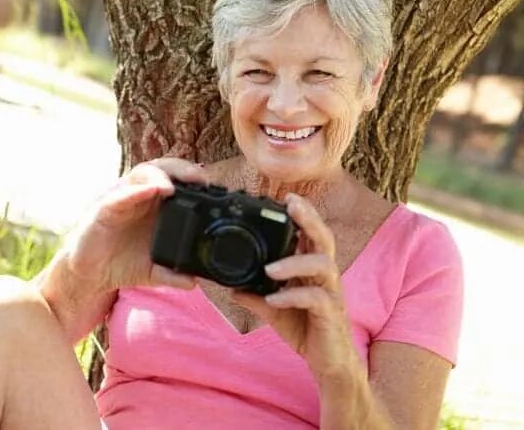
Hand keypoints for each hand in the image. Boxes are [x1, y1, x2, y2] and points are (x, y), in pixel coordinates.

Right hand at [63, 158, 206, 294]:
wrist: (91, 274)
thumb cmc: (121, 263)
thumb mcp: (152, 271)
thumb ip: (172, 274)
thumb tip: (193, 282)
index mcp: (155, 205)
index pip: (176, 179)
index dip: (192, 178)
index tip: (213, 185)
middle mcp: (139, 196)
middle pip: (161, 169)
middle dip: (181, 169)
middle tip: (199, 179)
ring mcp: (121, 199)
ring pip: (140, 174)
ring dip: (157, 177)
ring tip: (171, 187)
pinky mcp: (103, 209)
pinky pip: (118, 196)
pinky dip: (133, 192)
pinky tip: (146, 192)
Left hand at [232, 194, 357, 378]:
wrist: (328, 363)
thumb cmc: (306, 328)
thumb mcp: (274, 310)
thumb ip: (255, 295)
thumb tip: (229, 286)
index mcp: (312, 269)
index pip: (311, 234)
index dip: (303, 214)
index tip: (287, 197)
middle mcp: (325, 276)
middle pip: (324, 237)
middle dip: (309, 218)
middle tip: (291, 205)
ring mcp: (331, 293)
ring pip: (323, 264)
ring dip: (294, 262)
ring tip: (269, 268)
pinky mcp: (331, 314)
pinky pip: (316, 299)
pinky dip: (293, 296)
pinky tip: (274, 299)